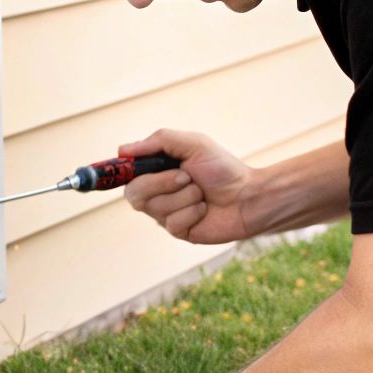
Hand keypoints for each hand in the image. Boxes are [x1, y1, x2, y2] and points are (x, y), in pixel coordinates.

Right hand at [118, 129, 256, 243]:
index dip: (123, 172)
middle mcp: (157, 193)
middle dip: (161, 183)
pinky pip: (173, 223)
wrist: (249, 194)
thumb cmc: (223, 167)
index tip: (131, 166)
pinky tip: (205, 209)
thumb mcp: (193, 144)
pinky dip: (192, 212)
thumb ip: (159, 141)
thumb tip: (123, 150)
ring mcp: (166, 214)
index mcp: (156, 170)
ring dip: (185, 196)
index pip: (126, 174)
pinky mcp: (179, 231)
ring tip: (202, 193)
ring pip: (156, 209)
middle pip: (134, 194)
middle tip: (186, 176)